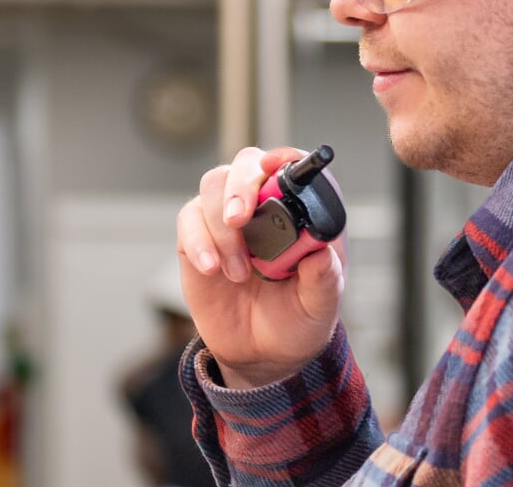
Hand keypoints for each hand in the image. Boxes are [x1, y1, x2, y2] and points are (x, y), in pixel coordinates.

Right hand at [174, 147, 345, 389]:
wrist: (262, 354)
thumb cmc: (299, 321)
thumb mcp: (321, 307)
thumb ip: (324, 280)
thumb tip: (320, 254)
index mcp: (302, 212)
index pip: (293, 166)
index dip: (283, 158)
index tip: (272, 167)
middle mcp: (264, 206)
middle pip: (246, 164)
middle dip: (240, 185)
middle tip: (240, 220)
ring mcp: (229, 220)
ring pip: (214, 186)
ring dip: (220, 224)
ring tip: (237, 272)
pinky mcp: (198, 240)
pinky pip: (189, 220)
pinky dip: (197, 240)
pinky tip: (211, 269)